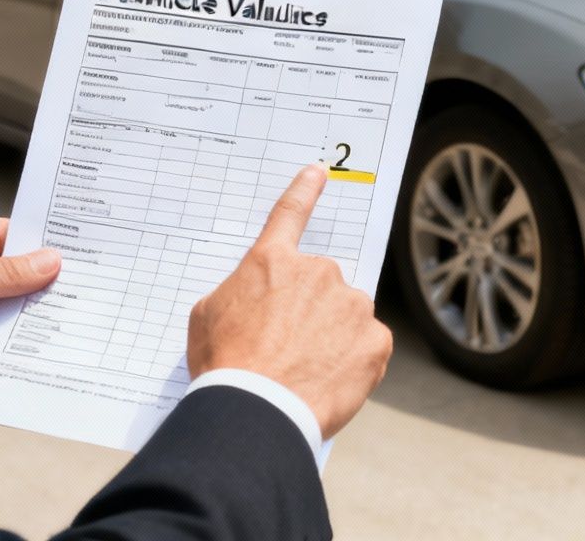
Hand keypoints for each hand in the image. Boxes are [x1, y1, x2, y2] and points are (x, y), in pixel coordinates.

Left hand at [0, 218, 60, 405]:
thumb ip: (5, 274)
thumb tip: (48, 260)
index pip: (6, 235)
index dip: (38, 244)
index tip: (75, 251)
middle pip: (11, 276)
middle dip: (39, 285)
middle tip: (82, 288)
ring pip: (6, 311)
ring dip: (28, 319)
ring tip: (69, 321)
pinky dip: (13, 348)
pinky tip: (40, 350)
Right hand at [188, 165, 393, 437]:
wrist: (257, 410)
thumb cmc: (225, 366)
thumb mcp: (208, 317)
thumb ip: (239, 294)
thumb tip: (255, 299)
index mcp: (272, 262)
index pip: (290, 215)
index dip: (304, 191)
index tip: (320, 172)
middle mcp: (318, 272)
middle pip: (321, 286)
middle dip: (310, 310)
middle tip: (286, 348)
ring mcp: (352, 304)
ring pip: (346, 316)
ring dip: (333, 336)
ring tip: (304, 371)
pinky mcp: (376, 339)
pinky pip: (368, 345)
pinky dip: (353, 362)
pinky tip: (329, 381)